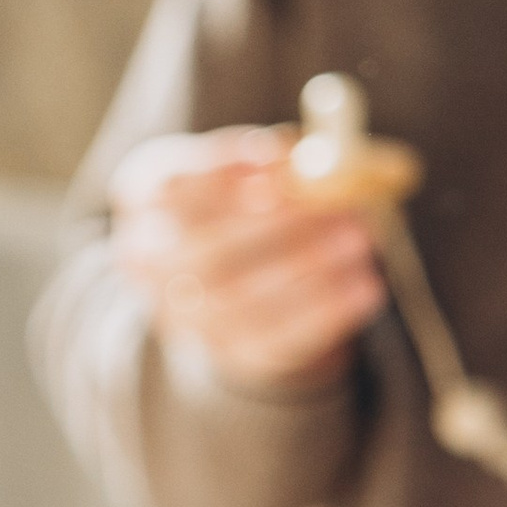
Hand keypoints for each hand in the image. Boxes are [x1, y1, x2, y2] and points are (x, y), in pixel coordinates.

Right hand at [109, 125, 385, 397]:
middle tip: (337, 206)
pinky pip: (273, 339)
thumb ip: (273, 163)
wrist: (222, 292)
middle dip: (276, 225)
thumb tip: (307, 156)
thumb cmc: (237, 210)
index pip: (166, 187)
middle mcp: (145, 261)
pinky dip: (324, 312)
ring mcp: (180, 314)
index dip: (222, 170)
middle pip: (202, 248)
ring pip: (238, 297)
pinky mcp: (227, 352)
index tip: (283, 155)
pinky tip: (365, 286)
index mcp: (141, 201)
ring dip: (307, 266)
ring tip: (360, 239)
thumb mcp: (244, 173)